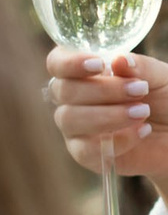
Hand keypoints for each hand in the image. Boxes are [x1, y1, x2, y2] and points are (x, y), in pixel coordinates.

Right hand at [45, 46, 167, 179]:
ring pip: (68, 119)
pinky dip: (118, 139)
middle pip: (62, 90)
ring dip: (108, 115)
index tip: (99, 65)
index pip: (57, 63)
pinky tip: (142, 131)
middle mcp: (73, 100)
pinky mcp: (85, 154)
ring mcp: (76, 128)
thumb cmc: (166, 100)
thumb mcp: (161, 77)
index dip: (69, 63)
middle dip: (102, 90)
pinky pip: (85, 149)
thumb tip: (118, 60)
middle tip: (140, 90)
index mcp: (85, 74)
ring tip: (143, 112)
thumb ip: (141, 67)